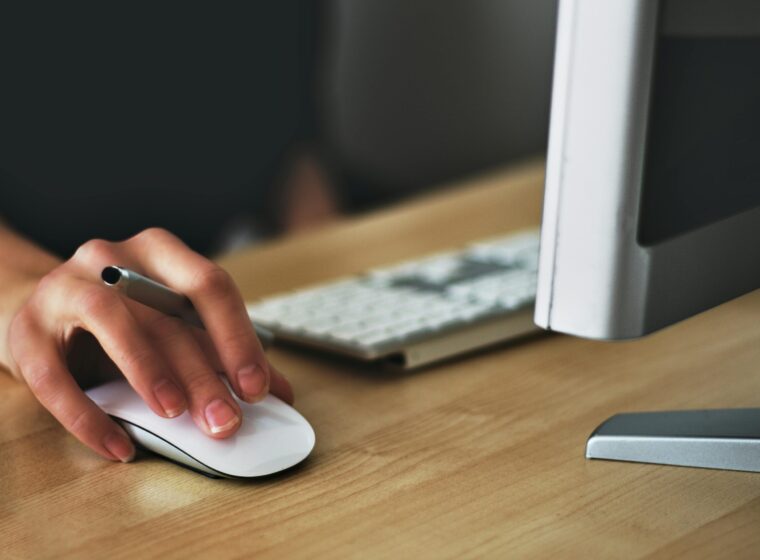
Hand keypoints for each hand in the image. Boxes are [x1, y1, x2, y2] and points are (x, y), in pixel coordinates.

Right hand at [7, 228, 292, 462]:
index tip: (258, 387)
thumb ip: (221, 353)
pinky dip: (88, 416)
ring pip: (111, 321)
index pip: (209, 285)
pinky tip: (119, 447)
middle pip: (166, 314)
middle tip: (225, 420)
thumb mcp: (173, 327)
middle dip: (202, 373)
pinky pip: (54, 376)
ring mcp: (65, 288)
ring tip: (174, 414)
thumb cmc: (122, 320)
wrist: (41, 311)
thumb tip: (279, 392)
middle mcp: (112, 258)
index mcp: (160, 253)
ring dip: (148, 371)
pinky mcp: (26, 331)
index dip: (237, 337)